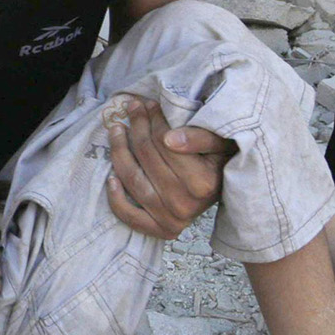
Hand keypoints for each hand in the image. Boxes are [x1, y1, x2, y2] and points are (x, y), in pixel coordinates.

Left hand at [104, 96, 231, 240]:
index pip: (165, 144)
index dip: (154, 120)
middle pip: (147, 157)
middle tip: (132, 108)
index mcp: (203, 183)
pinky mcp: (160, 230)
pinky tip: (110, 176)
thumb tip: (169, 138)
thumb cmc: (221, 158)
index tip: (148, 104)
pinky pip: (128, 215)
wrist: (224, 187)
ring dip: (119, 151)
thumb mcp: (220, 141)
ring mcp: (171, 220)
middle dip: (137, 127)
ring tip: (116, 129)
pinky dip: (115, 197)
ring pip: (133, 179)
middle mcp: (186, 204)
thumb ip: (199, 137)